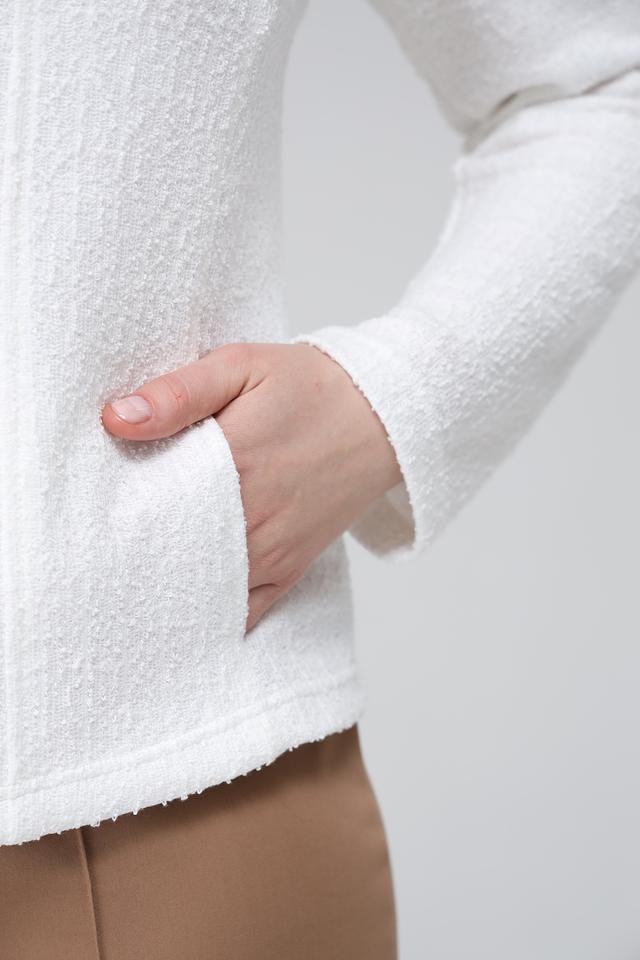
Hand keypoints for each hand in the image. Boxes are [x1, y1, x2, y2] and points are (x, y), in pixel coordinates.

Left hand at [101, 342, 401, 630]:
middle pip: (170, 554)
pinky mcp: (291, 567)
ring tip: (120, 588)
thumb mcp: (242, 365)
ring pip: (202, 590)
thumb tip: (116, 418)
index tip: (80, 518)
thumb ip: (179, 392)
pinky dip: (209, 617)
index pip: (154, 503)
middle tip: (88, 560)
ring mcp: (273, 550)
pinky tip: (176, 620)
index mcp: (233, 462)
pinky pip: (244, 610)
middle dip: (130, 557)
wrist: (384, 417)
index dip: (113, 515)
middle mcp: (252, 517)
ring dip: (162, 589)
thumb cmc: (310, 387)